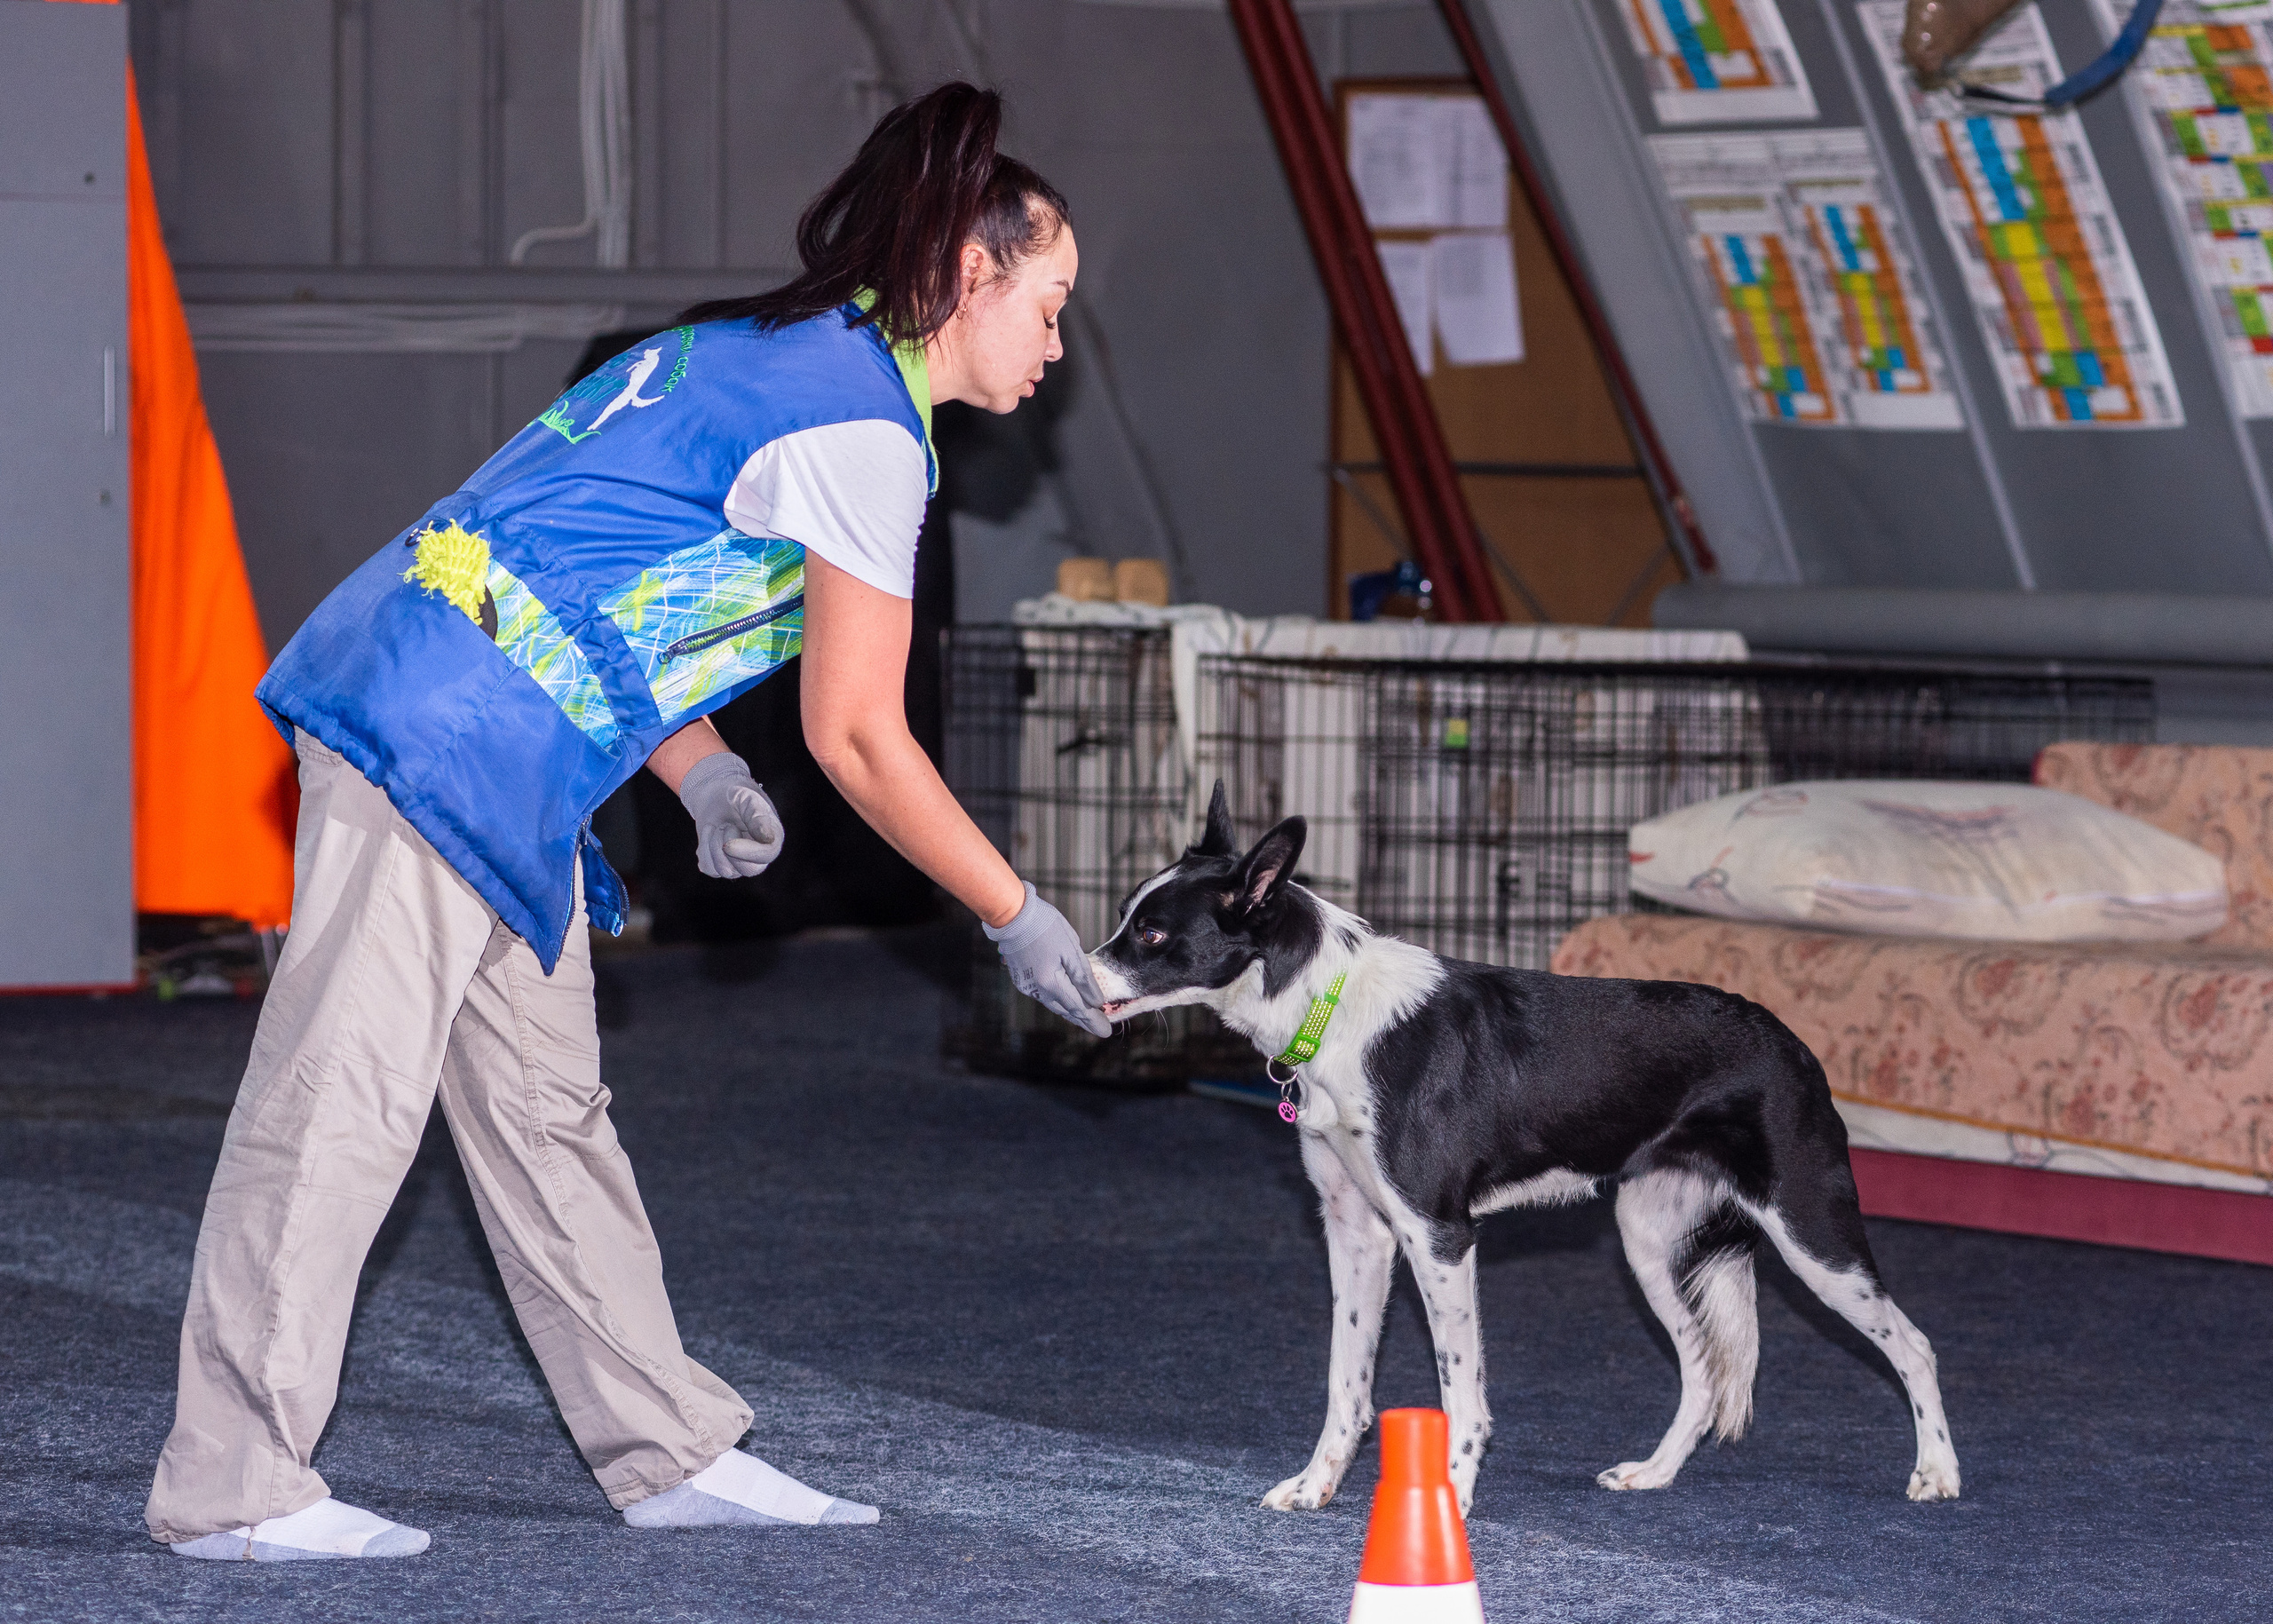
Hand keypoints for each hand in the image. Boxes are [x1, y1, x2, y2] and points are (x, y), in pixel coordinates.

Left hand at [676, 751, 783, 878]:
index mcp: (771, 839)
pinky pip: (709, 868)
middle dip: (729, 847)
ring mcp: (739, 865)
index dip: (749, 852)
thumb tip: (768, 839)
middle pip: (748, 870)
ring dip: (714, 845)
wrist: (716, 797)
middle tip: (725, 825)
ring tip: (718, 826)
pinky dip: (704, 849)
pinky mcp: (719, 867)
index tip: (728, 845)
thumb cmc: (736, 797)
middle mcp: (758, 857)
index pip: (767, 855)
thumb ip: (758, 817)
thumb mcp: (748, 800)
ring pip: (725, 871)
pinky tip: (710, 834)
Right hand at [984, 882, 1110, 1037]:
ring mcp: (1026, 985)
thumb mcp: (1071, 949)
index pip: (1077, 1008)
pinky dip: (1058, 999)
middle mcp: (1036, 990)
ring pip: (1053, 1003)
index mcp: (1051, 983)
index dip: (1092, 1020)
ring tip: (1087, 1017)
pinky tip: (1066, 1000)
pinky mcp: (1021, 978)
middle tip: (1101, 1030)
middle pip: (1065, 1010)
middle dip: (1084, 1020)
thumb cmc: (1044, 926)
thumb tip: (1096, 1001)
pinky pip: (1043, 995)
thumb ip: (1084, 978)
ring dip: (1070, 1010)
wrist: (1012, 915)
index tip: (1106, 1032)